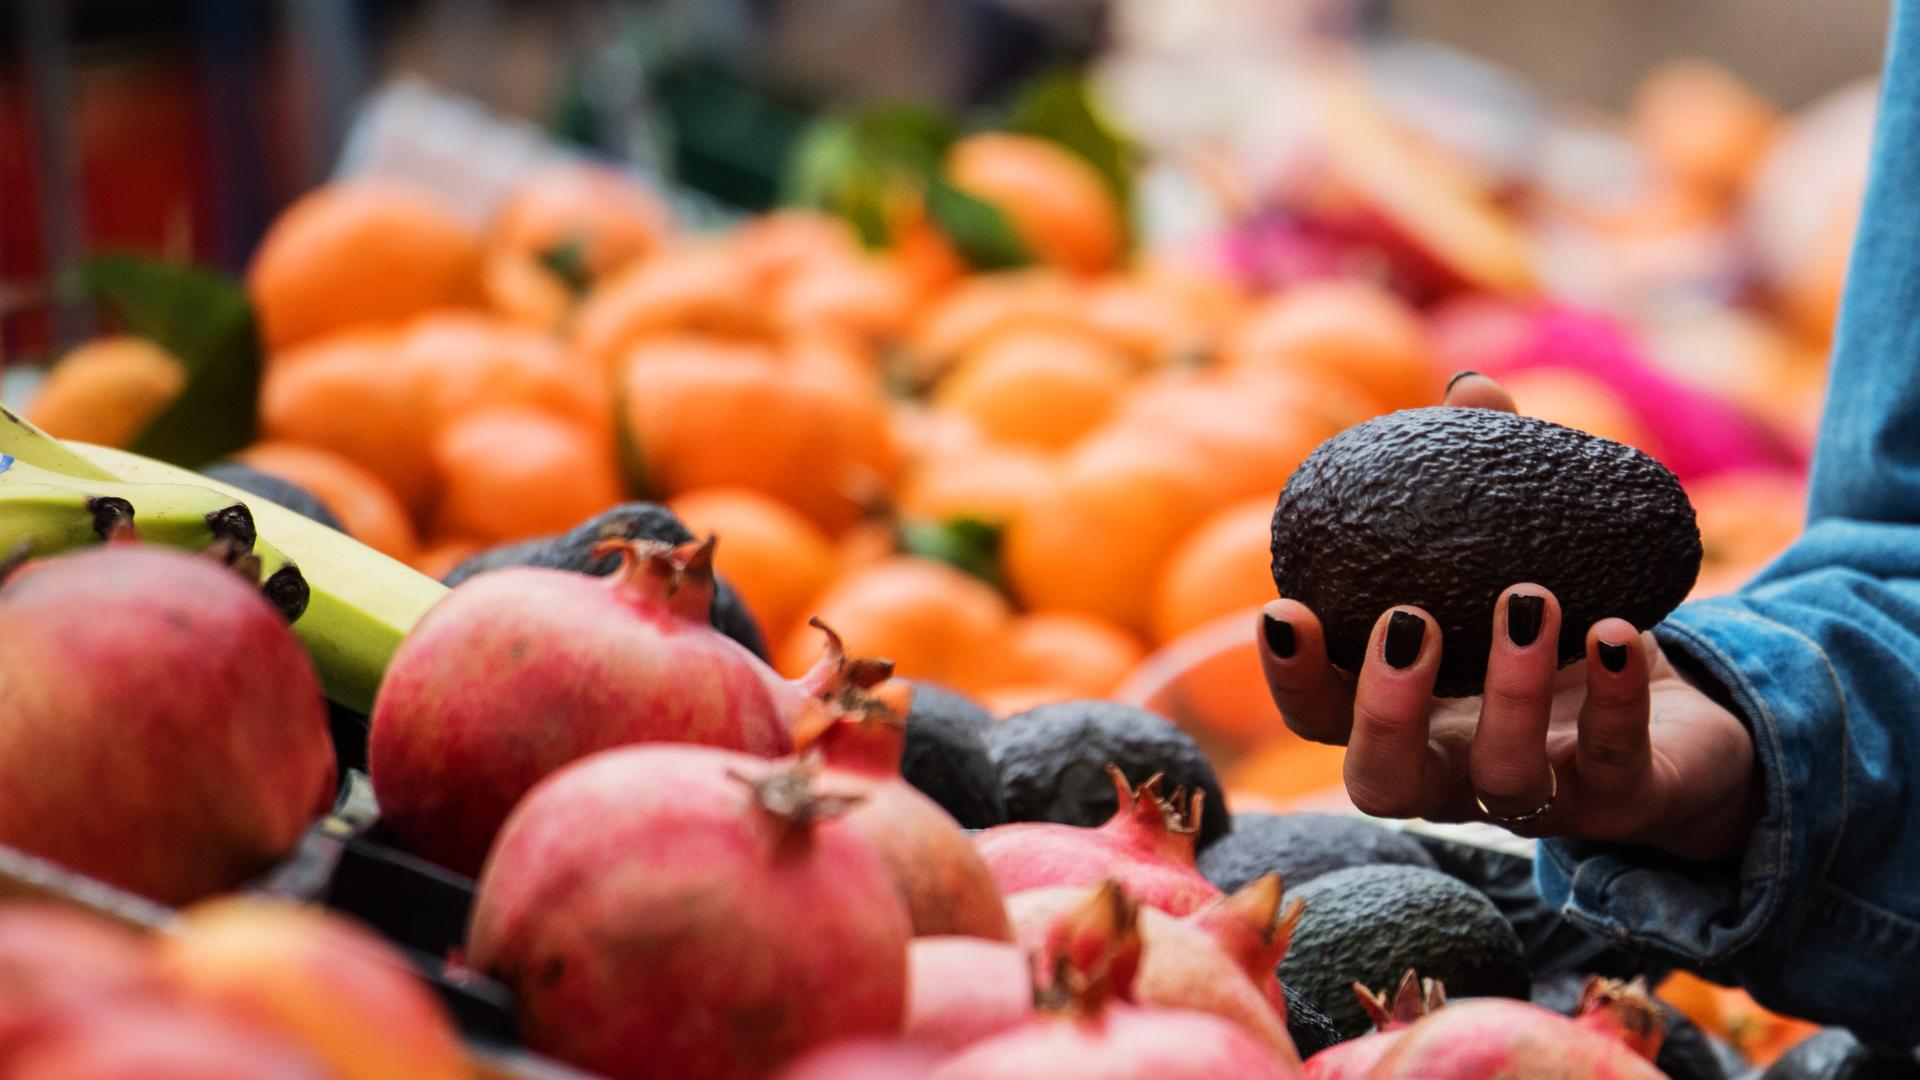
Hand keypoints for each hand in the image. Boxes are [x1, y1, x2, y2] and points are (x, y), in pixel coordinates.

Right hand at [1256, 374, 1758, 859]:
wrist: (1688, 726)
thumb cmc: (1569, 637)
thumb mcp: (1522, 559)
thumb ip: (1487, 481)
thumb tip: (1468, 388)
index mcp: (1408, 718)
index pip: (1319, 719)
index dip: (1292, 678)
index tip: (1284, 607)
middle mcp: (1455, 774)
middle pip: (1383, 780)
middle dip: (1384, 708)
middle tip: (1409, 618)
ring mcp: (1540, 798)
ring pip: (1502, 781)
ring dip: (1510, 692)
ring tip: (1530, 598)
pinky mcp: (1624, 805)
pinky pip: (1613, 766)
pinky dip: (1613, 699)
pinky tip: (1616, 634)